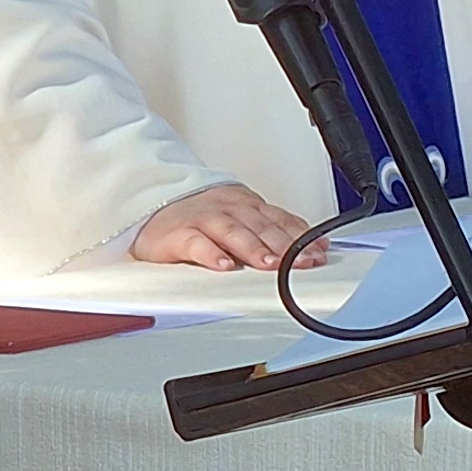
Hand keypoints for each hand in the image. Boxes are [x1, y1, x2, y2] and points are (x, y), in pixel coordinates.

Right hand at [131, 181, 330, 270]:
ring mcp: (203, 219)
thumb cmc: (200, 216)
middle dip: (287, 246)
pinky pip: (195, 243)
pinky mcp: (177, 233)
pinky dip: (210, 253)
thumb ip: (271, 229)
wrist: (151, 205)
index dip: (303, 237)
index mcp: (247, 205)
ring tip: (269, 264)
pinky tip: (222, 265)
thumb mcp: (240, 217)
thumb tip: (311, 247)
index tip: (321, 252)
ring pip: (233, 232)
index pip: (280, 220)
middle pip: (262, 226)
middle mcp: (228, 208)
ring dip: (254, 248)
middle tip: (305, 262)